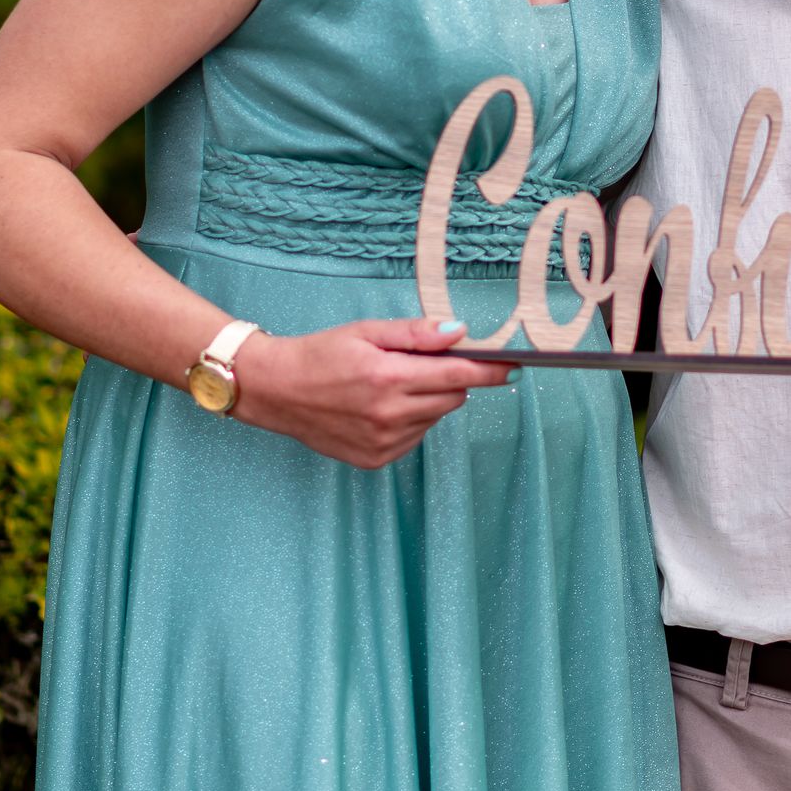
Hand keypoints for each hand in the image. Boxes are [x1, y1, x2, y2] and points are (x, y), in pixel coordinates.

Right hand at [232, 317, 510, 466]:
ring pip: (434, 418)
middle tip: (420, 364)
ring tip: (389, 385)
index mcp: (389, 379)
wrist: (276, 391)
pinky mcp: (376, 459)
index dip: (491, 371)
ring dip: (427, 401)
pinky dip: (410, 421)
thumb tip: (458, 332)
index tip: (514, 366)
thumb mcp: (367, 331)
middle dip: (449, 380)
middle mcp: (389, 415)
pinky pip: (415, 437)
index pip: (458, 377)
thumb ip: (415, 334)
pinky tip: (380, 408)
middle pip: (452, 399)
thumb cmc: (321, 354)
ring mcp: (383, 442)